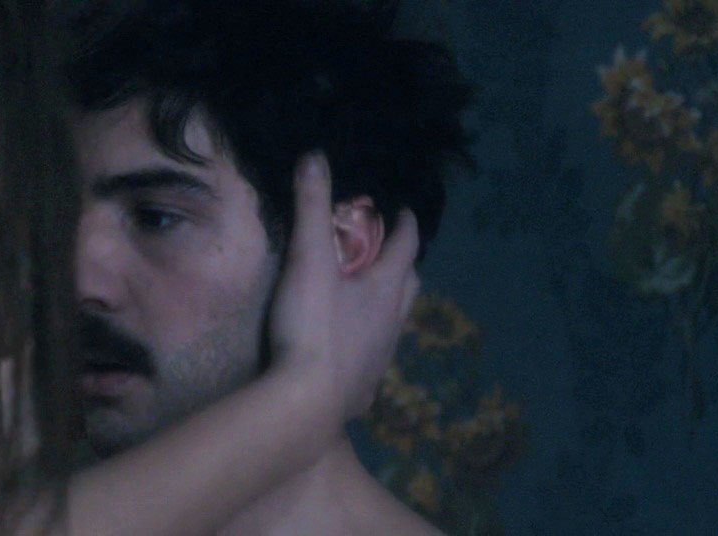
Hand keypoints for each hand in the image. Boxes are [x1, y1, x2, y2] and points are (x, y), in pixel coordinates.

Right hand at [268, 152, 419, 419]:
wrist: (307, 402)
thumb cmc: (312, 325)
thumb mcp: (308, 258)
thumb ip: (311, 207)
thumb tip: (315, 156)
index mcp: (385, 287)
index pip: (405, 247)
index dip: (405, 226)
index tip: (403, 212)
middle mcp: (392, 322)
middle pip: (409, 285)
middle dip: (403, 264)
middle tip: (390, 252)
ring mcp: (381, 358)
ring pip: (395, 324)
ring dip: (388, 306)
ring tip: (371, 299)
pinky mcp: (363, 389)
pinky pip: (374, 359)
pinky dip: (368, 345)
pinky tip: (352, 351)